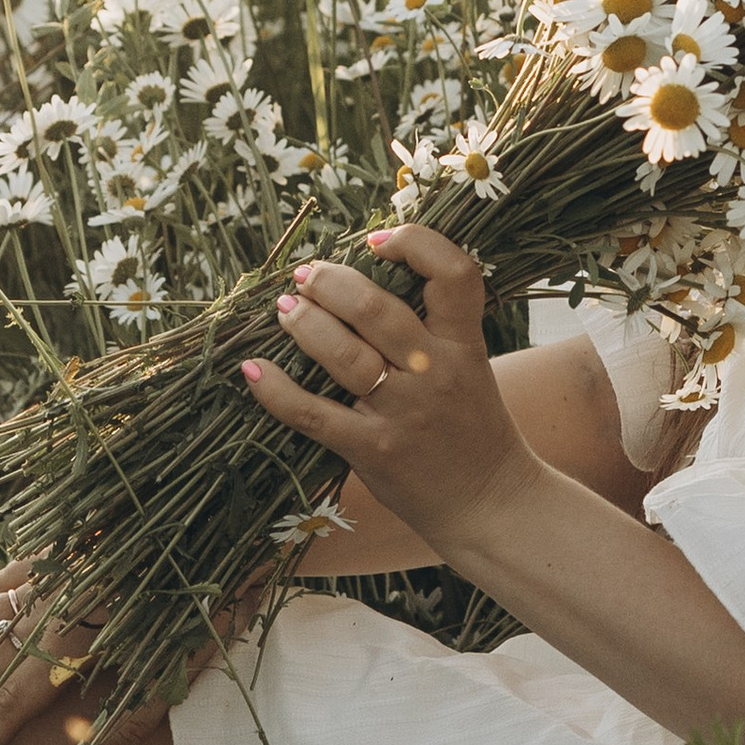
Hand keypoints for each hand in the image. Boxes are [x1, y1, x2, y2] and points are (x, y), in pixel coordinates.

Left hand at [237, 223, 529, 559]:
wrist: (490, 504)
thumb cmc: (473, 428)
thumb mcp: (472, 367)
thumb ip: (434, 328)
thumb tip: (366, 282)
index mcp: (464, 345)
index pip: (453, 274)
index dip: (415, 243)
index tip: (376, 240)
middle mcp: (435, 372)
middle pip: (373, 308)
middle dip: (329, 283)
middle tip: (307, 277)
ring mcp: (403, 412)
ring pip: (340, 353)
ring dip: (302, 323)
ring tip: (285, 309)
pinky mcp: (373, 450)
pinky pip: (312, 413)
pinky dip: (276, 390)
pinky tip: (254, 370)